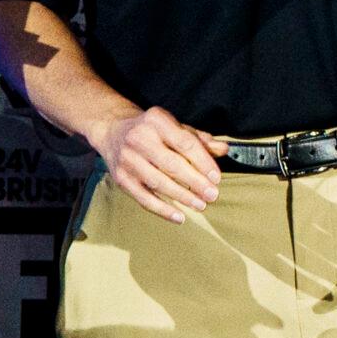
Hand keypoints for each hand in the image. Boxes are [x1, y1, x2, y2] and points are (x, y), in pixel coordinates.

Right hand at [87, 105, 226, 223]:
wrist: (113, 131)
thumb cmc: (153, 131)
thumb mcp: (176, 127)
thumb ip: (200, 139)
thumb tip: (223, 149)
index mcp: (157, 121)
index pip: (185, 143)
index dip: (203, 162)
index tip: (216, 178)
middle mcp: (139, 139)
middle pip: (171, 164)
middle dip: (195, 182)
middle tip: (212, 195)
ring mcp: (127, 160)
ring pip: (158, 183)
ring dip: (182, 197)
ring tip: (200, 205)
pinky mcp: (120, 178)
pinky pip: (143, 198)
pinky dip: (162, 210)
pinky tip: (179, 216)